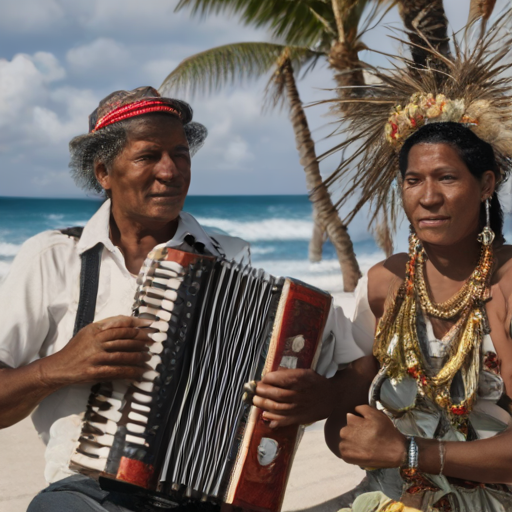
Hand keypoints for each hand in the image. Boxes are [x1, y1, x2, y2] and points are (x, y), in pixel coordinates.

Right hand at [39, 315, 153, 387]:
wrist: (59, 368)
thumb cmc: (75, 349)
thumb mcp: (87, 332)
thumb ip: (105, 325)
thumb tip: (126, 320)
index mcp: (95, 330)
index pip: (121, 324)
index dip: (137, 324)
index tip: (149, 324)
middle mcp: (96, 342)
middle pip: (125, 338)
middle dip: (141, 340)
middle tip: (151, 342)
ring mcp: (96, 357)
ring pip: (123, 354)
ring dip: (139, 356)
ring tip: (147, 357)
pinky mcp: (95, 371)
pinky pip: (118, 371)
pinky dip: (131, 372)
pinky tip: (139, 372)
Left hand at [252, 368, 333, 427]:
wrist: (333, 396)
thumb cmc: (315, 381)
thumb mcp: (303, 372)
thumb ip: (288, 374)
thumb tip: (271, 376)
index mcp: (298, 379)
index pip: (275, 379)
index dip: (265, 380)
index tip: (261, 380)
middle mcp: (297, 393)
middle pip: (274, 394)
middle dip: (261, 392)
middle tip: (255, 390)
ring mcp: (298, 407)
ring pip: (276, 407)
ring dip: (262, 404)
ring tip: (256, 401)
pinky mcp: (299, 418)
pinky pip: (283, 420)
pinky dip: (272, 419)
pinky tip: (265, 416)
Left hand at [339, 405, 406, 467]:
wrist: (394, 452)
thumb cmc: (385, 431)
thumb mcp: (375, 414)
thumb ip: (361, 408)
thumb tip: (352, 411)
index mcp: (350, 421)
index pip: (350, 418)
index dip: (359, 422)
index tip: (366, 427)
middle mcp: (344, 433)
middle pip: (346, 430)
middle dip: (354, 431)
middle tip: (366, 437)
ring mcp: (344, 446)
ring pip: (345, 440)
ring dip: (351, 442)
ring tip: (364, 445)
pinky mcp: (346, 457)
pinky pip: (345, 451)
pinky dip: (351, 452)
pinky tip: (361, 452)